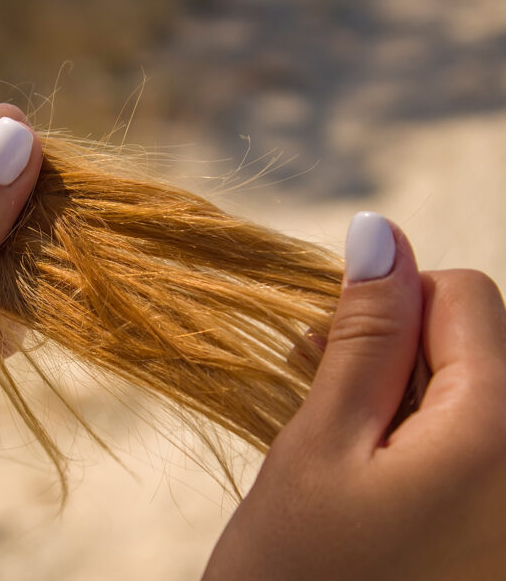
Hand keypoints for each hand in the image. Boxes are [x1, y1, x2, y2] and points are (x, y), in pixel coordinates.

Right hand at [203, 213, 505, 579]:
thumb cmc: (295, 574)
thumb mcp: (317, 445)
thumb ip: (363, 336)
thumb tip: (381, 233)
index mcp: (500, 437)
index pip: (467, 297)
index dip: (390, 306)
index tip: (327, 350)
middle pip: (477, 349)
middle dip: (395, 354)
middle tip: (316, 394)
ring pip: (472, 398)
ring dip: (401, 400)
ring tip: (335, 444)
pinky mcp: (495, 534)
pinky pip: (473, 452)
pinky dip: (419, 445)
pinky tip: (367, 476)